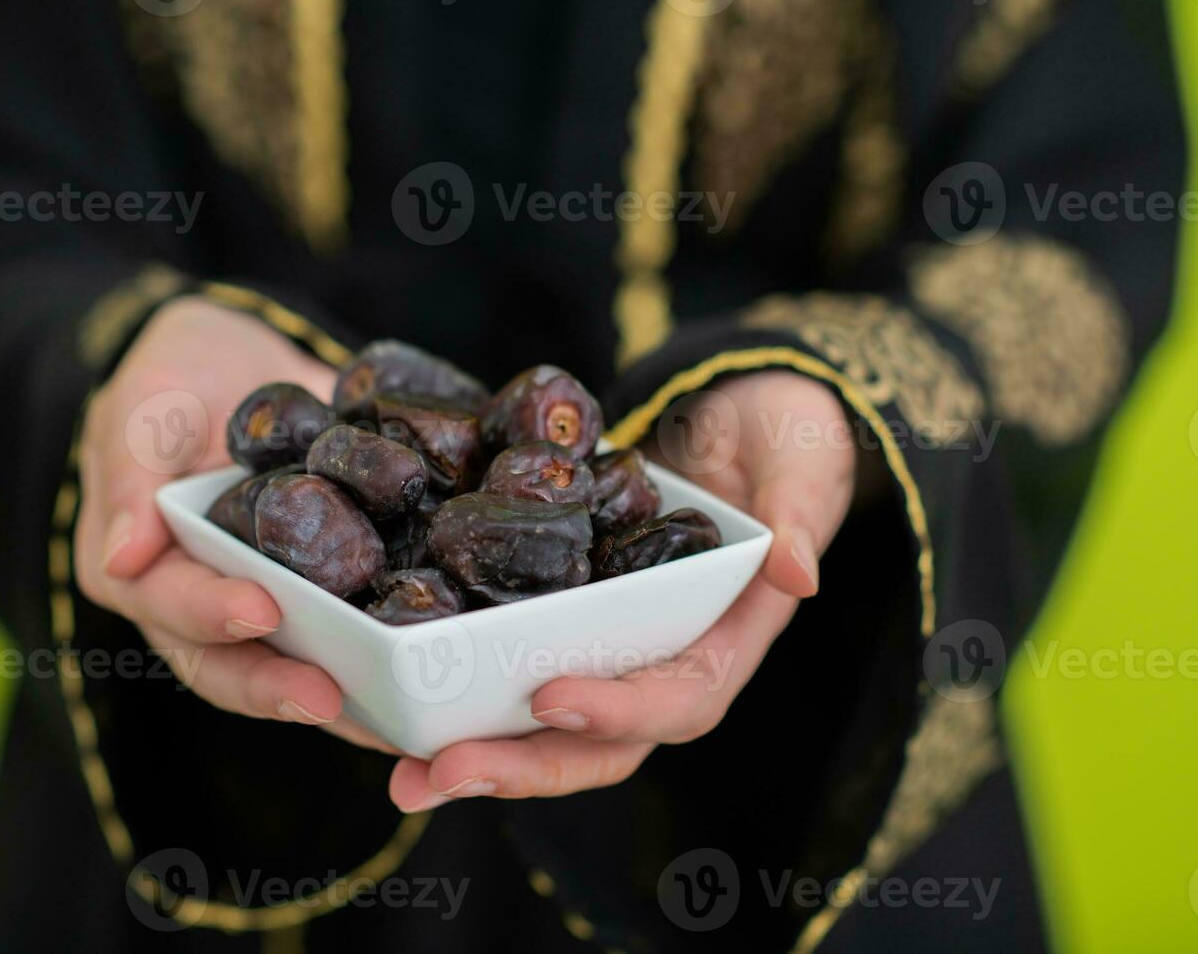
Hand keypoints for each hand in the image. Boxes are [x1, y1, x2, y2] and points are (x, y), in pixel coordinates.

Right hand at [72, 297, 392, 750]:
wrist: (238, 360)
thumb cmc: (175, 377)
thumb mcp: (144, 405)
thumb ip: (130, 472)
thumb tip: (123, 557)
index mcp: (144, 569)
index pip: (171, 605)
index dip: (211, 613)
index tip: (260, 610)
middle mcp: (201, 607)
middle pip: (231, 666)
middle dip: (281, 686)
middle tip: (331, 698)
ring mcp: (264, 608)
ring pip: (297, 669)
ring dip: (345, 702)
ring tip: (396, 723)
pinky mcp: (320, 598)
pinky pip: (351, 639)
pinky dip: (388, 663)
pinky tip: (436, 683)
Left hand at [388, 370, 857, 809]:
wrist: (740, 421)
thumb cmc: (784, 441)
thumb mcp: (803, 462)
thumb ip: (802, 511)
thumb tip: (798, 573)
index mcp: (728, 641)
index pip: (680, 700)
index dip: (619, 710)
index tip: (549, 696)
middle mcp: (663, 664)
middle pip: (597, 743)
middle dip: (521, 766)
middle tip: (437, 774)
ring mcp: (611, 654)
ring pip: (546, 730)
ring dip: (477, 754)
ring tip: (404, 772)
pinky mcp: (566, 626)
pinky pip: (512, 674)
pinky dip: (461, 697)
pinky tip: (395, 707)